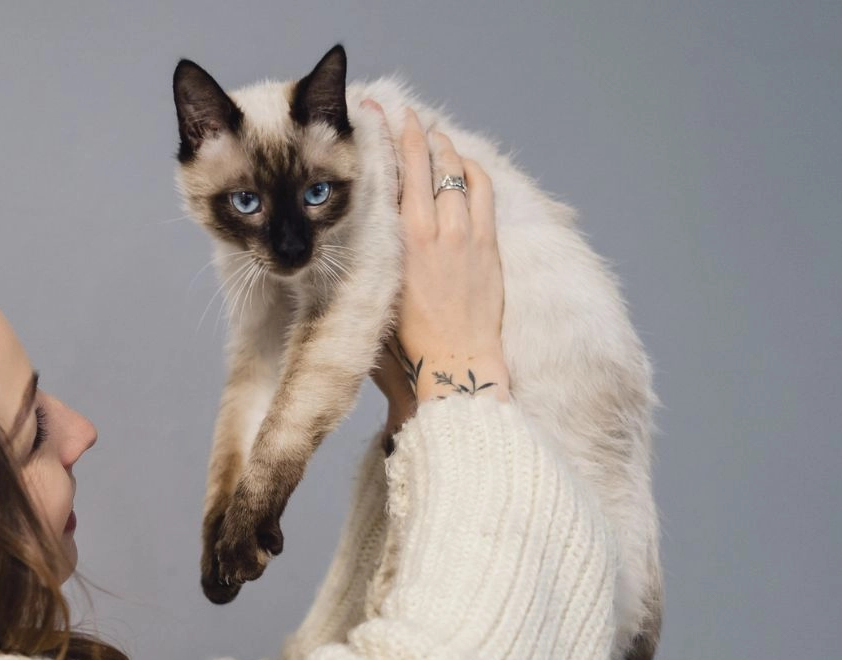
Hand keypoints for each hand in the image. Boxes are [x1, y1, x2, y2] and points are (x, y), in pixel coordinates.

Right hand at [361, 99, 509, 432]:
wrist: (455, 364)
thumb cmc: (408, 340)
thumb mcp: (377, 289)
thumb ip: (370, 253)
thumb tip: (354, 231)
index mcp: (402, 240)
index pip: (393, 172)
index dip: (385, 138)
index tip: (376, 114)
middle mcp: (435, 229)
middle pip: (425, 161)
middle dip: (412, 131)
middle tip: (402, 114)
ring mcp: (466, 234)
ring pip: (456, 170)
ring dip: (443, 147)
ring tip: (432, 137)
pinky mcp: (487, 244)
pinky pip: (482, 191)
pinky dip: (470, 171)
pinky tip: (463, 166)